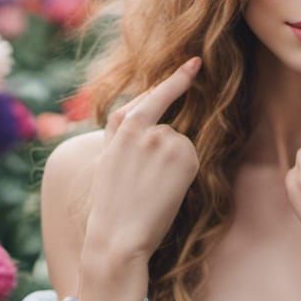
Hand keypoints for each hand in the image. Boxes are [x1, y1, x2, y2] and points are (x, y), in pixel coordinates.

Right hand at [85, 58, 202, 260]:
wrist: (118, 236)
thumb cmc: (110, 209)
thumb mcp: (106, 163)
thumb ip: (122, 137)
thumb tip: (144, 126)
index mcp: (121, 129)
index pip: (149, 98)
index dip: (174, 80)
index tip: (194, 64)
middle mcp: (143, 128)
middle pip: (165, 127)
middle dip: (162, 149)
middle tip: (149, 175)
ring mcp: (165, 139)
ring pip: (179, 143)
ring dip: (173, 163)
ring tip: (153, 190)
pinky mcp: (184, 154)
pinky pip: (191, 156)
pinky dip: (185, 171)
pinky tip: (168, 189)